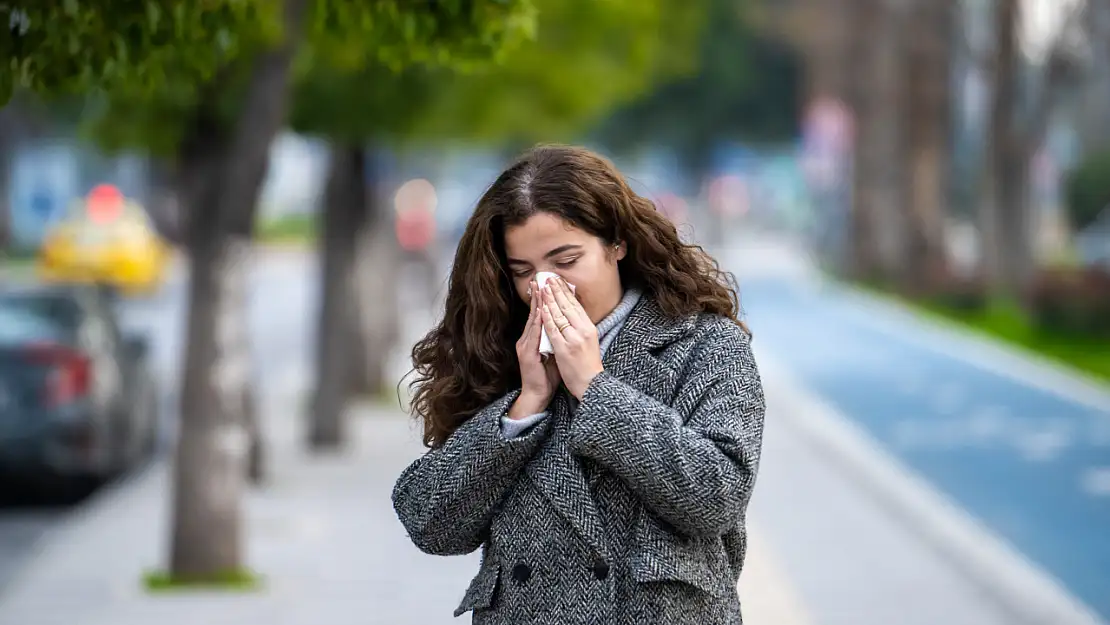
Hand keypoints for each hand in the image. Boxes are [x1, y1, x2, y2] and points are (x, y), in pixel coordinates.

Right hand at [511, 279, 560, 418]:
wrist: (538, 394)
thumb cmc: (547, 375)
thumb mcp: (553, 352)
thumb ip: (556, 338)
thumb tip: (565, 325)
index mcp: (533, 338)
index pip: (539, 315)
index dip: (542, 300)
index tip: (547, 285)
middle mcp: (526, 339)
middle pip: (534, 314)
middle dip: (538, 296)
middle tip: (541, 280)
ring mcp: (525, 346)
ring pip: (532, 321)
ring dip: (537, 305)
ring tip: (541, 290)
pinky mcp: (526, 354)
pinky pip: (533, 335)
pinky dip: (538, 323)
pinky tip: (541, 312)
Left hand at [540, 277, 603, 399]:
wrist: (590, 384)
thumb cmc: (588, 365)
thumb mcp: (588, 342)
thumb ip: (580, 329)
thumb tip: (573, 316)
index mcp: (589, 328)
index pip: (576, 306)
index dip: (566, 292)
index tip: (559, 281)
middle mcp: (583, 331)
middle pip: (567, 306)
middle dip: (557, 291)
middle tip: (549, 278)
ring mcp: (574, 339)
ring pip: (559, 315)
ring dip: (550, 300)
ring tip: (543, 287)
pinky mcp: (564, 348)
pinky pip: (553, 330)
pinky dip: (547, 318)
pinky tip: (542, 309)